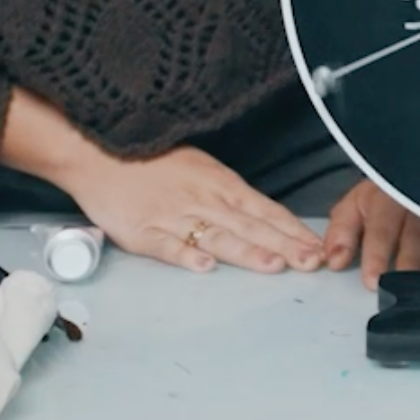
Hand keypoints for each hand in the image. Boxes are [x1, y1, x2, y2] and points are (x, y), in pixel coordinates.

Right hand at [62, 143, 328, 274]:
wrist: (100, 152)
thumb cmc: (153, 160)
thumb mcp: (201, 169)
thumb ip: (230, 197)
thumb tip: (264, 219)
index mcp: (220, 183)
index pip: (265, 209)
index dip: (292, 230)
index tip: (319, 247)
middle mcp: (203, 200)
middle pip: (250, 226)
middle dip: (284, 245)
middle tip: (312, 262)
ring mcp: (173, 216)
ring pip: (217, 236)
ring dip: (246, 251)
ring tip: (273, 266)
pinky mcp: (142, 231)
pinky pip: (166, 245)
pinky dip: (185, 254)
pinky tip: (204, 266)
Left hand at [322, 180, 419, 288]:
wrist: (419, 168)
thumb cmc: (387, 195)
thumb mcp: (357, 204)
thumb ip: (342, 231)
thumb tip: (334, 261)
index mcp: (388, 196)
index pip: (382, 224)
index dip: (377, 251)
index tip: (372, 278)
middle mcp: (419, 202)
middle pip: (417, 232)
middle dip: (410, 260)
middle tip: (403, 284)